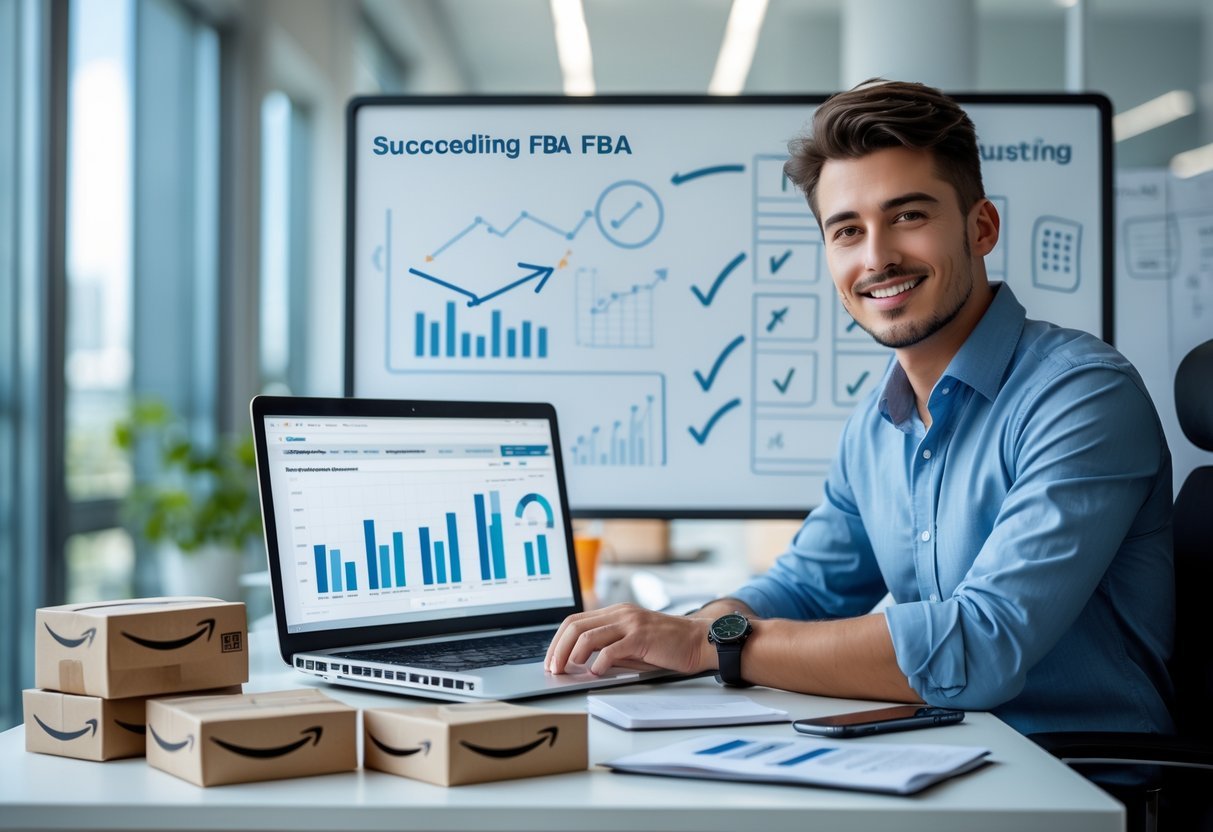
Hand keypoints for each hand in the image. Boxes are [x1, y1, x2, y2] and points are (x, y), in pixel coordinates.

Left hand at [544, 603, 715, 676]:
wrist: (698, 641)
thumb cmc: (666, 646)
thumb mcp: (632, 645)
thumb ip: (609, 647)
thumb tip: (580, 661)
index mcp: (616, 612)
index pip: (575, 621)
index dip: (557, 641)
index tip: (551, 660)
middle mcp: (620, 613)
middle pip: (575, 626)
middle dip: (558, 648)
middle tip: (553, 668)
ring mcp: (631, 623)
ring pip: (588, 635)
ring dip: (571, 655)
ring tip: (568, 670)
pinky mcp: (641, 636)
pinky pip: (611, 648)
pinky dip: (598, 662)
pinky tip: (595, 672)